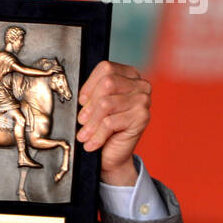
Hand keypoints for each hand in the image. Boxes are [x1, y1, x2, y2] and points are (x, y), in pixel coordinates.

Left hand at [77, 60, 150, 183]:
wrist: (113, 154)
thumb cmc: (103, 127)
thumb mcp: (95, 106)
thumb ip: (91, 94)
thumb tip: (79, 96)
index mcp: (129, 75)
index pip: (105, 68)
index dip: (89, 85)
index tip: (81, 101)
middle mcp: (140, 85)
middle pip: (107, 83)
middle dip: (90, 105)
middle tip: (82, 120)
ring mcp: (143, 100)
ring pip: (106, 104)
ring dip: (91, 123)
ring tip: (84, 134)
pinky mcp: (142, 117)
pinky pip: (110, 122)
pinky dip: (97, 135)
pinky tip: (92, 143)